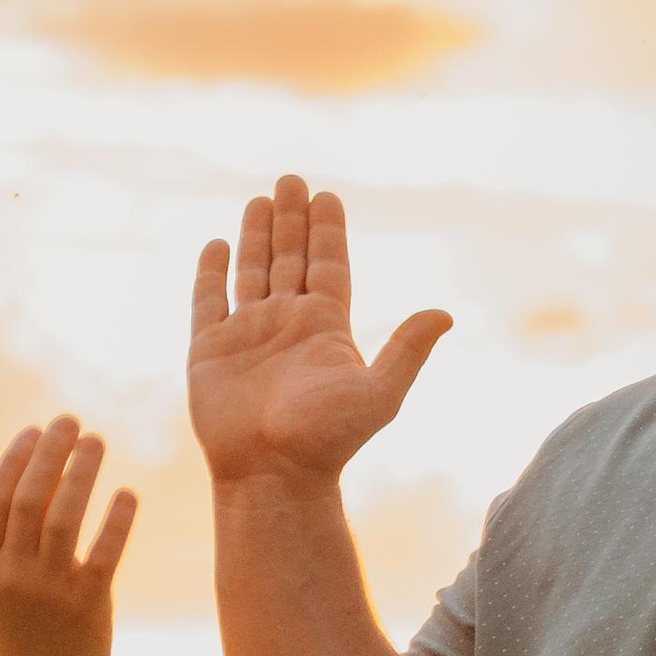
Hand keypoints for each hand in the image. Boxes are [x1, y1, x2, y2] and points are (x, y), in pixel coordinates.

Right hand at [0, 415, 135, 655]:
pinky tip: (127, 493)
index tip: (36, 429)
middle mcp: (12, 575)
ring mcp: (50, 591)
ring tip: (97, 441)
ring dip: (82, 473)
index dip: (16, 459)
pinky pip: (103, 554)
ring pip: (66, 519)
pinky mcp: (88, 605)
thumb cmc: (6, 637)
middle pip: (31, 499)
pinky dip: (117, 521)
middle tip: (70, 420)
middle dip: (50, 453)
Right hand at [189, 174, 450, 489]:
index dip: (327, 232)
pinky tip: (217, 246)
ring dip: (256, 236)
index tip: (326, 197)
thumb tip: (446, 314)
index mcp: (326, 329)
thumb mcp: (379, 392)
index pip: (328, 266)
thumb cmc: (327, 440)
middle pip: (290, 259)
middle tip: (292, 179)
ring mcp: (248, 337)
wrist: (272, 476)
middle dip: (291, 220)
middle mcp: (288, 326)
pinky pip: (209, 302)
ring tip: (261, 199)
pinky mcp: (209, 352)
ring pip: (252, 272)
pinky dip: (211, 273)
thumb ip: (407, 349)